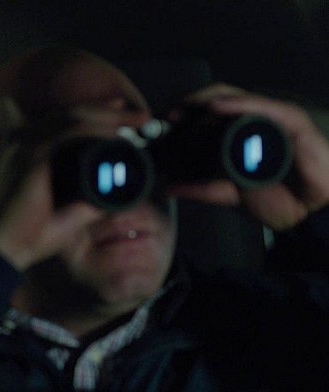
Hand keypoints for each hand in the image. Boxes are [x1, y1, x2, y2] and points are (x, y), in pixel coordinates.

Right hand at [0, 101, 150, 270]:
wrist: (2, 249)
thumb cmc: (27, 236)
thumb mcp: (67, 216)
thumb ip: (89, 203)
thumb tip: (115, 197)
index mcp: (28, 153)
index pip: (66, 123)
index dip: (99, 116)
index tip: (127, 117)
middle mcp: (24, 143)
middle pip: (73, 113)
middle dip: (111, 111)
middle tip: (142, 115)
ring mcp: (25, 146)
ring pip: (74, 116)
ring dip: (109, 116)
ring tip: (137, 119)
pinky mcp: (30, 155)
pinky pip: (70, 131)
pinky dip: (97, 128)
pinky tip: (118, 132)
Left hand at [166, 84, 328, 230]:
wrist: (310, 214)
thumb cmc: (278, 199)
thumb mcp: (229, 194)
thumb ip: (200, 189)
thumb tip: (167, 188)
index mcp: (238, 134)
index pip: (207, 113)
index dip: (184, 113)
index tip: (160, 123)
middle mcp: (253, 121)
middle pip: (217, 99)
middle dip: (189, 103)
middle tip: (168, 114)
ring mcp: (272, 119)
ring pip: (236, 98)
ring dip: (207, 100)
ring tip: (185, 108)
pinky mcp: (291, 121)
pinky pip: (264, 107)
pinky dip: (240, 104)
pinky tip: (218, 106)